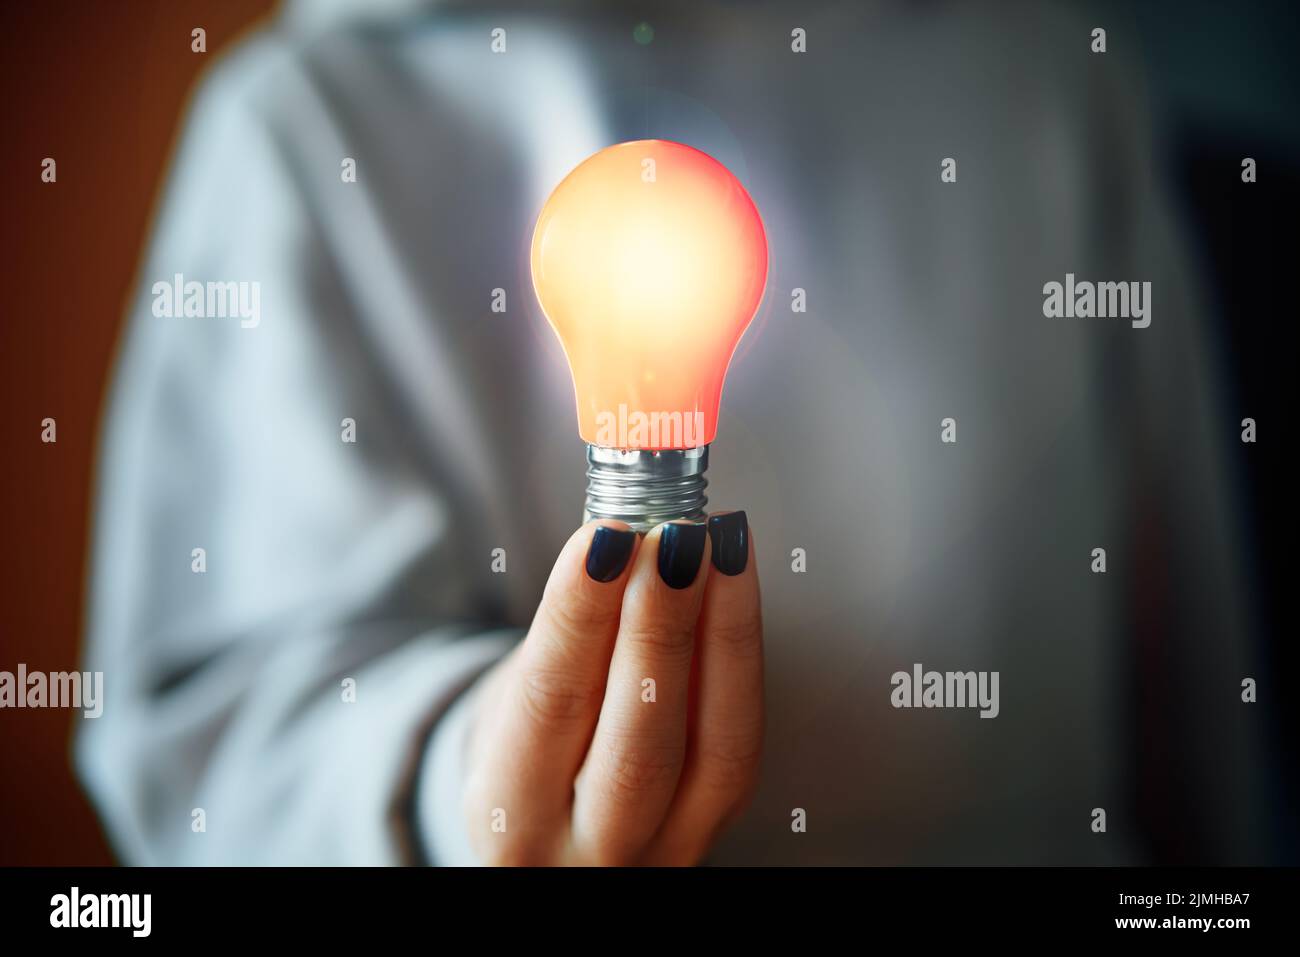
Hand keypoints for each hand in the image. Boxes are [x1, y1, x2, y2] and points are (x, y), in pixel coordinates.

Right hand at [461, 513, 761, 864]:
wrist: (556, 831)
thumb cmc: (529, 748)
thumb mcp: (513, 704)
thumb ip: (565, 642)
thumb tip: (625, 542)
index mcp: (515, 818)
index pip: (549, 708)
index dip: (580, 616)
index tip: (605, 538)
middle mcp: (592, 851)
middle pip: (639, 746)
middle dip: (661, 630)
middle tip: (675, 539)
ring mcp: (667, 851)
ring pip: (716, 752)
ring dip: (723, 634)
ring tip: (719, 546)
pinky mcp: (719, 827)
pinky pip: (741, 743)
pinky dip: (742, 658)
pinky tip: (735, 586)